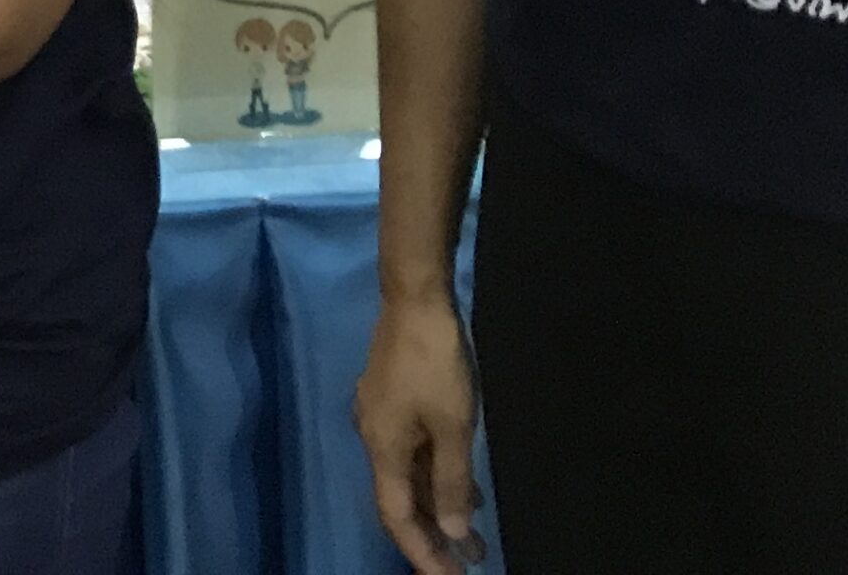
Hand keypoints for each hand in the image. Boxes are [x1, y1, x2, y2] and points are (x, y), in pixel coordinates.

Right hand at [354, 294, 486, 574]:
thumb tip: (452, 530)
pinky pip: (411, 453)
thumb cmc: (435, 364)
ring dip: (437, 506)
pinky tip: (463, 483)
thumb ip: (451, 481)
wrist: (414, 299)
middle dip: (432, 536)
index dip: (421, 552)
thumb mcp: (453, 426)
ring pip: (406, 476)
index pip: (396, 516)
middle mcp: (374, 437)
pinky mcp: (391, 399)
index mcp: (382, 448)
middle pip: (398, 500)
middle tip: (468, 563)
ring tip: (473, 535)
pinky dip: (434, 476)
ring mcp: (380, 416)